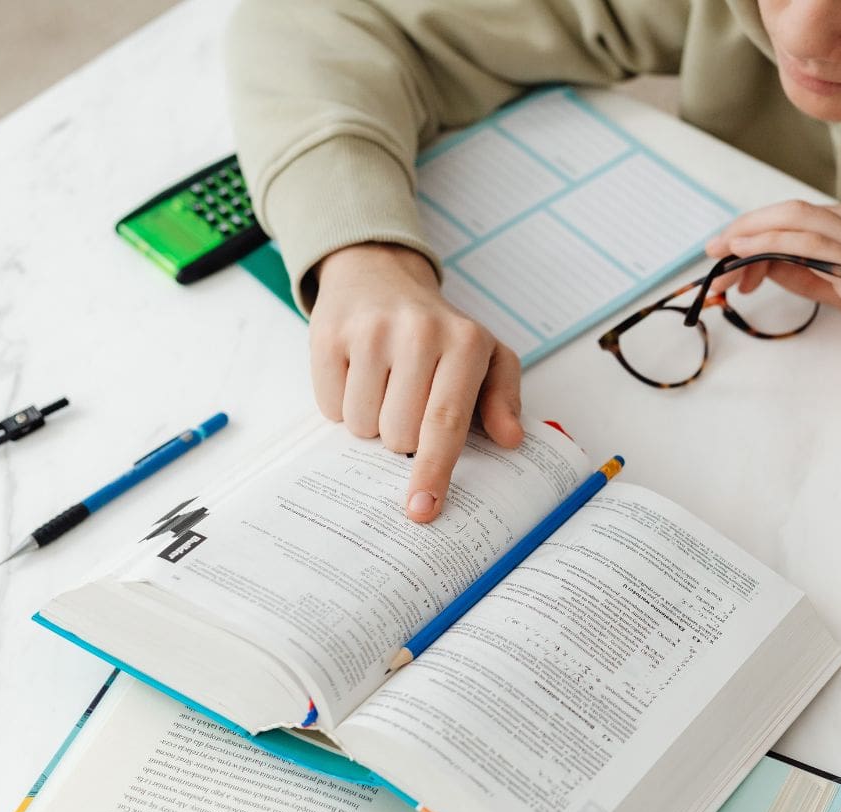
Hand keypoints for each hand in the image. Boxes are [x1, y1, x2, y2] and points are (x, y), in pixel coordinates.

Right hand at [309, 243, 522, 521]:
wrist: (380, 275)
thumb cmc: (439, 331)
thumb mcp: (486, 355)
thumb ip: (504, 398)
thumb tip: (511, 439)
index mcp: (465, 342)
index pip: (446, 422)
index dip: (434, 470)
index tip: (422, 508)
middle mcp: (418, 332)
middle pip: (399, 435)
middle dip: (402, 437)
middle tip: (409, 403)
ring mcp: (370, 332)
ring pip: (362, 426)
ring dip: (371, 422)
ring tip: (384, 385)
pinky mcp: (329, 335)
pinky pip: (329, 407)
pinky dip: (342, 404)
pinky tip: (357, 375)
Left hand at [705, 201, 840, 399]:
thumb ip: (815, 275)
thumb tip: (770, 265)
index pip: (802, 216)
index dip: (759, 228)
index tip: (730, 249)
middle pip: (793, 212)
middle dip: (745, 228)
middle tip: (713, 251)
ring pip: (796, 222)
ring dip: (749, 239)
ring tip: (721, 262)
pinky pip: (809, 246)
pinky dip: (770, 246)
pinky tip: (746, 257)